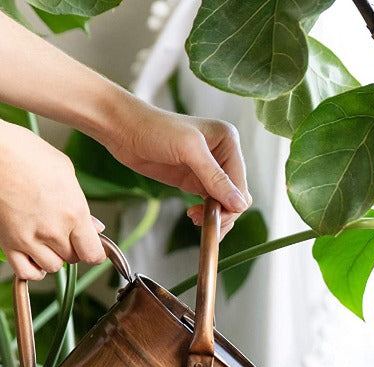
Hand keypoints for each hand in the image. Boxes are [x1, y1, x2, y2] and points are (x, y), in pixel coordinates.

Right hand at [0, 121, 105, 279]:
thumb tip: (94, 226)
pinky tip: (34, 256)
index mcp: (73, 213)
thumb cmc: (25, 153)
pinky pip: (26, 271)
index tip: (92, 247)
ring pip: (53, 266)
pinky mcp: (8, 242)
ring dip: (54, 257)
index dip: (95, 252)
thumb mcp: (66, 172)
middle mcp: (53, 230)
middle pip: (74, 258)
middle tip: (65, 234)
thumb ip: (82, 204)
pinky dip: (33, 269)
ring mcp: (29, 238)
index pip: (93, 253)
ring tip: (48, 241)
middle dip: (73, 248)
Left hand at [101, 102, 250, 237]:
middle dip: (223, 212)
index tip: (215, 218)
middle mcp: (224, 155)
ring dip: (215, 216)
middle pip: (236, 196)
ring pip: (225, 203)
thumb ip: (215, 177)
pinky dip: (206, 215)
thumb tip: (240, 205)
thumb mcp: (188, 150)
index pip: (241, 184)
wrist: (122, 129)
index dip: (231, 204)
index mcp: (229, 141)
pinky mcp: (196, 180)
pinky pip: (211, 204)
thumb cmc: (153, 129)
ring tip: (195, 219)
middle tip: (202, 220)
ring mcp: (210, 169)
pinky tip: (193, 216)